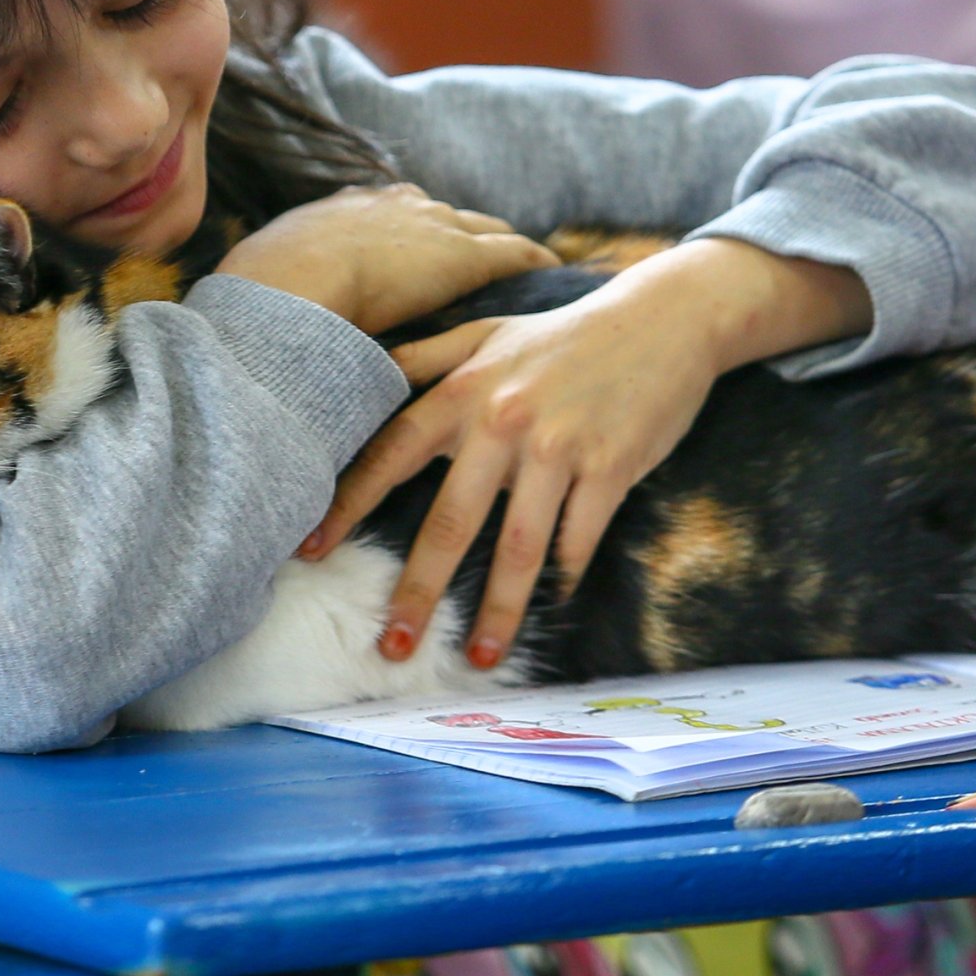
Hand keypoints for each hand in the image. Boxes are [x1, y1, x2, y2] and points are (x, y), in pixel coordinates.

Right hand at [211, 183, 557, 334]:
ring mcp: (431, 226)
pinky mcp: (462, 256)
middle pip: (444, 215)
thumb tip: (266, 325)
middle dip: (461, 230)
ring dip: (502, 245)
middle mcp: (394, 205)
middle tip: (483, 251)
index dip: (410, 232)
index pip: (392, 214)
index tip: (419, 247)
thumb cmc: (264, 293)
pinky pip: (513, 252)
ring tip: (525, 262)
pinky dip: (534, 259)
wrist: (286, 283)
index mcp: (345, 209)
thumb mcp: (267, 279)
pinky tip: (555, 270)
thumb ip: (284, 290)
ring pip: (483, 229)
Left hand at [307, 238, 870, 667]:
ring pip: (518, 546)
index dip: (347, 504)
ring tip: (481, 657)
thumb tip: (365, 372)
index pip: (390, 453)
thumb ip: (425, 356)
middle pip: (450, 521)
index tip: (310, 551)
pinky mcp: (609, 467)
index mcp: (464, 391)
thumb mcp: (488, 332)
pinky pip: (578, 540)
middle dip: (419, 591)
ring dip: (499, 610)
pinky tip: (553, 608)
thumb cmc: (567, 333)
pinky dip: (564, 579)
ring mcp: (556, 447)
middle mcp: (502, 421)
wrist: (664, 318)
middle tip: (393, 645)